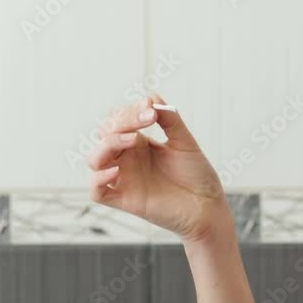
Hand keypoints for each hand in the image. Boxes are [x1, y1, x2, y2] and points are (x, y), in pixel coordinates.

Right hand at [86, 93, 231, 243]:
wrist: (208, 206)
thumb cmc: (197, 175)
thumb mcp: (185, 142)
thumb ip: (170, 120)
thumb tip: (152, 97)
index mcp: (140, 144)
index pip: (119, 120)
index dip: (131, 111)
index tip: (151, 109)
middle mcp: (128, 159)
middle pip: (105, 135)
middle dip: (121, 122)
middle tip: (146, 119)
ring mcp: (125, 179)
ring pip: (95, 159)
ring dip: (108, 144)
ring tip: (133, 139)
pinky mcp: (125, 200)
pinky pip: (97, 191)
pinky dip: (99, 179)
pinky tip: (116, 171)